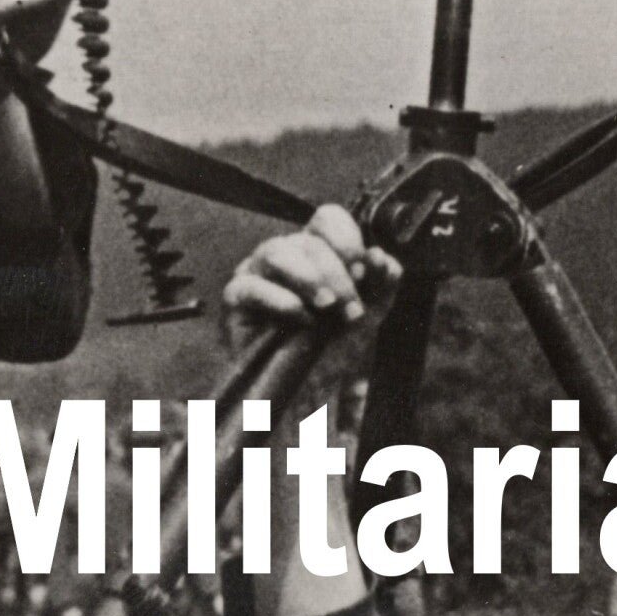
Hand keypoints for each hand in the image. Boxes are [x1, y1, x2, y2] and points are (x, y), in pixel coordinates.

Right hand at [222, 206, 400, 351]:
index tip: (363, 271)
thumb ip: (382, 284)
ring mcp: (255, 274)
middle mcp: (284, 256)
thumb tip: (381, 257)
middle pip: (307, 241)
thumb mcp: (368, 317)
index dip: (346, 239)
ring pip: (276, 251)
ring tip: (327, 306)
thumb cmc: (331, 350)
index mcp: (316, 252)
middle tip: (351, 310)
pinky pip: (249, 286)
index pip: (326, 219)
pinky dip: (279, 299)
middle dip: (336, 275)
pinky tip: (301, 318)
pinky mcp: (235, 300)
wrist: (305, 397)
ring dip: (309, 277)